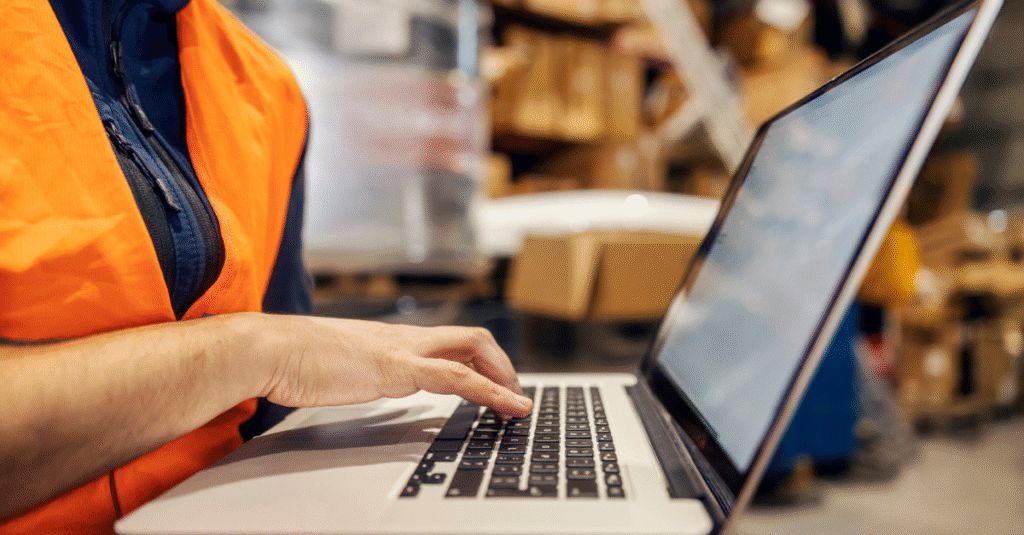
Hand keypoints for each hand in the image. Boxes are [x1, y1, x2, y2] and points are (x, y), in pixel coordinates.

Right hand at [256, 315, 532, 418]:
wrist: (268, 349)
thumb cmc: (293, 360)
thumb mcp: (338, 366)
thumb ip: (359, 370)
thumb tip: (365, 379)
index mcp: (392, 339)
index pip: (448, 342)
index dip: (478, 362)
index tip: (493, 384)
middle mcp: (405, 338)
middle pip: (471, 339)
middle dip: (501, 366)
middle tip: (513, 396)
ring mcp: (404, 350)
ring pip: (474, 348)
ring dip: (504, 377)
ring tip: (518, 404)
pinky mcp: (398, 368)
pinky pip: (458, 377)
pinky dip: (491, 391)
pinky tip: (507, 406)